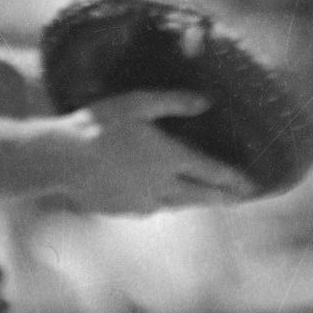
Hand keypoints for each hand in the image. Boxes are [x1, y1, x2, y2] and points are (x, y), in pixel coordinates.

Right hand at [0, 93, 256, 215]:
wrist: (59, 159)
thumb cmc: (98, 124)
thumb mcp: (139, 103)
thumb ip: (175, 102)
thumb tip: (206, 101)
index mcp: (170, 159)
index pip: (213, 172)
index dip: (236, 179)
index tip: (253, 186)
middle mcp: (161, 186)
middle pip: (200, 196)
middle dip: (222, 197)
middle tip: (239, 198)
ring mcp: (140, 202)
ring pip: (176, 205)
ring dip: (194, 201)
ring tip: (204, 198)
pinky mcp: (121, 210)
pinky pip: (150, 209)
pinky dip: (163, 203)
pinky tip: (160, 198)